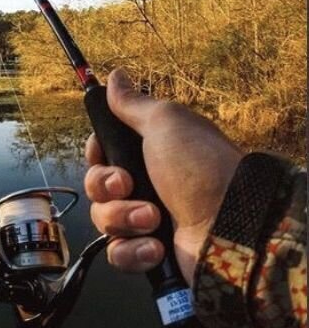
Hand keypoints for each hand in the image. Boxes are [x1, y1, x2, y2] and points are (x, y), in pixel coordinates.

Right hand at [84, 68, 242, 283]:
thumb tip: (115, 74)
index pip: (100, 153)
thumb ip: (133, 103)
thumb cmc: (200, 167)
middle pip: (96, 185)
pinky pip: (118, 253)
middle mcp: (145, 185)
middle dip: (106, 186)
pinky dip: (132, 251)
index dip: (95, 154)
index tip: (102, 153)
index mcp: (147, 153)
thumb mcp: (166, 123)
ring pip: (103, 219)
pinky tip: (154, 246)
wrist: (232, 227)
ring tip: (153, 219)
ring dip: (123, 218)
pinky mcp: (148, 253)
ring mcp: (146, 221)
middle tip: (127, 185)